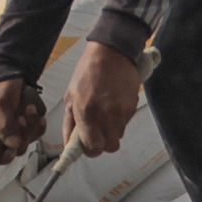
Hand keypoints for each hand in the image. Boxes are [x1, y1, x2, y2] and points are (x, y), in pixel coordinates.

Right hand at [0, 79, 42, 163]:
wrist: (14, 75)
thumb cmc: (0, 87)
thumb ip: (4, 125)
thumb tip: (12, 145)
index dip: (2, 156)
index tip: (12, 147)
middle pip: (12, 151)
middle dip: (21, 136)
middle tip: (22, 118)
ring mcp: (14, 132)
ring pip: (26, 142)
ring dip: (31, 127)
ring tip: (30, 108)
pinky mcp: (26, 128)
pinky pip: (36, 134)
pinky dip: (39, 125)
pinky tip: (37, 114)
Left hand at [65, 42, 145, 158]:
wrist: (112, 52)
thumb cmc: (87, 72)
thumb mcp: (70, 97)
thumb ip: (69, 124)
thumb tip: (68, 144)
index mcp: (87, 114)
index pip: (93, 148)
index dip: (90, 149)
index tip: (88, 145)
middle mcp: (106, 116)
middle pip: (110, 147)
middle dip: (103, 142)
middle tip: (97, 131)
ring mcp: (122, 112)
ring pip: (119, 135)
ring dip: (111, 130)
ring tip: (105, 113)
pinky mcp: (132, 106)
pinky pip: (126, 122)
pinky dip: (119, 118)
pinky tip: (113, 103)